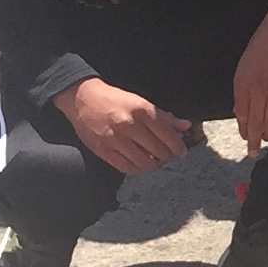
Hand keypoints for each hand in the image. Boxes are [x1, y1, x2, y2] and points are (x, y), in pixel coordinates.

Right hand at [59, 78, 189, 175]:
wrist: (83, 98)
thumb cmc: (115, 99)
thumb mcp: (142, 102)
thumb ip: (165, 117)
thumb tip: (185, 126)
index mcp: (142, 110)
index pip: (168, 135)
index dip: (178, 147)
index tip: (181, 152)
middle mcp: (130, 124)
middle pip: (159, 151)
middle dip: (166, 155)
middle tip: (166, 154)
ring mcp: (116, 139)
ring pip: (145, 162)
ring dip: (152, 163)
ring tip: (152, 158)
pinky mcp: (103, 150)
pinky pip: (127, 167)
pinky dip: (137, 168)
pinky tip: (139, 162)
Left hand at [232, 9, 267, 150]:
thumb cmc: (261, 46)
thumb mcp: (243, 66)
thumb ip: (241, 90)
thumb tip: (242, 112)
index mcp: (243, 83)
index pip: (242, 114)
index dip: (244, 129)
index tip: (245, 139)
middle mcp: (258, 89)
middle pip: (256, 122)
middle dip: (254, 140)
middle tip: (253, 152)